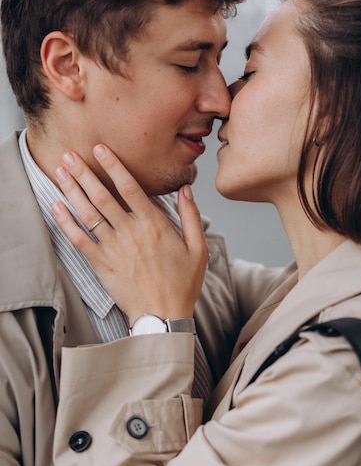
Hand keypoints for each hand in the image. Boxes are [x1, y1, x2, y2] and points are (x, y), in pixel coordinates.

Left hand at [52, 145, 208, 324]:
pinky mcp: (101, 264)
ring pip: (88, 213)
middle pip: (103, 196)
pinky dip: (66, 222)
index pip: (130, 187)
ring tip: (60, 172)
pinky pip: (79, 240)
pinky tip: (56, 207)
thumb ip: (191, 216)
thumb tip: (186, 190)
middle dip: (84, 173)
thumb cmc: (182, 284)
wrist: (163, 316)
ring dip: (72, 190)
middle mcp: (131, 232)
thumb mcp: (198, 249)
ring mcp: (114, 248)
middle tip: (69, 155)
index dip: (113, 166)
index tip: (100, 149)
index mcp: (154, 225)